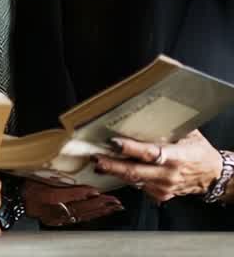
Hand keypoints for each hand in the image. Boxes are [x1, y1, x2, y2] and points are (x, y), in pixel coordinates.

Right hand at [22, 180, 120, 225]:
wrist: (17, 201)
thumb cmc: (27, 187)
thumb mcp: (37, 177)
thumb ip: (55, 177)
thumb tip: (70, 173)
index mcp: (46, 196)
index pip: (67, 195)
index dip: (83, 193)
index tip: (97, 190)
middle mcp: (52, 209)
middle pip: (79, 207)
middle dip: (98, 204)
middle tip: (114, 200)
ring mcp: (56, 217)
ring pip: (81, 214)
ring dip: (99, 211)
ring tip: (113, 207)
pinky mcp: (59, 222)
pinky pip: (78, 219)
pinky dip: (91, 215)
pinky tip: (101, 213)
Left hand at [93, 130, 223, 202]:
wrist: (212, 175)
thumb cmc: (199, 152)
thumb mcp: (189, 135)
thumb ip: (168, 127)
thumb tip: (147, 113)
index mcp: (176, 157)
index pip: (150, 153)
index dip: (130, 148)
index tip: (113, 142)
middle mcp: (168, 174)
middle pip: (135, 171)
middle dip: (112, 165)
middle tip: (95, 158)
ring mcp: (163, 187)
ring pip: (133, 180)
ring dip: (114, 171)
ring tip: (98, 163)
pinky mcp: (160, 195)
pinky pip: (138, 186)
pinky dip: (126, 177)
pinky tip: (116, 170)